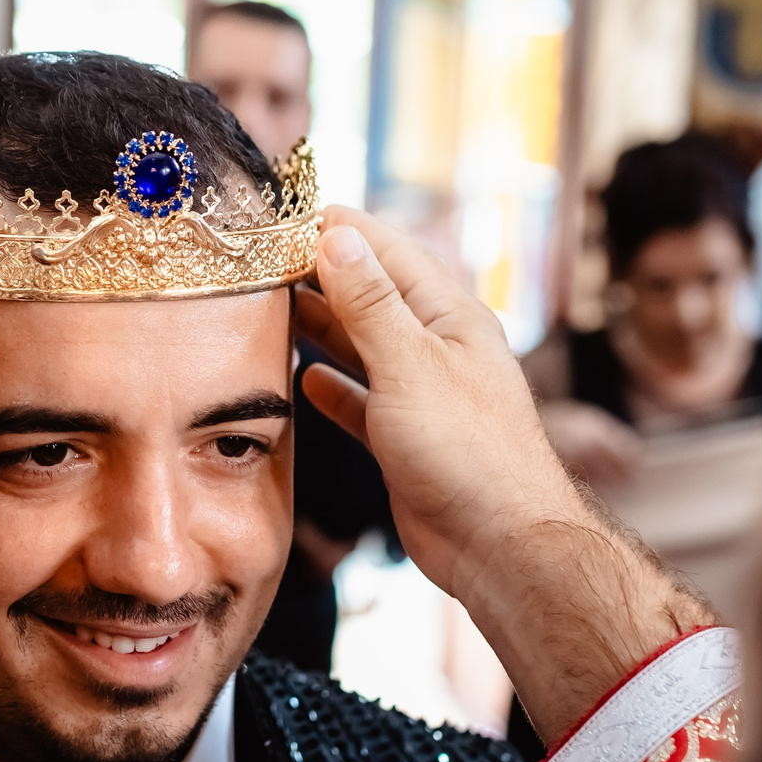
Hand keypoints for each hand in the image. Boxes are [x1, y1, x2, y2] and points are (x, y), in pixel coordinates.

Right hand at [293, 208, 708, 744]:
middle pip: (373, 296)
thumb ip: (371, 304)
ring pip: (364, 346)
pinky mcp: (407, 439)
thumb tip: (338, 235)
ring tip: (270, 307)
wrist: (500, 545)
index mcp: (451, 316)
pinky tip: (304, 379)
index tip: (284, 216)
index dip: (338, 230)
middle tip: (260, 261)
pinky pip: (363, 400)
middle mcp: (439, 348)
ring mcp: (424, 395)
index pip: (389, 252)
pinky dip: (334, 386)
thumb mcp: (411, 365)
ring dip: (322, 326)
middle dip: (321, 275)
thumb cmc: (469, 452)